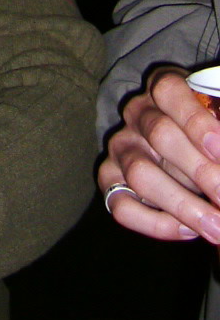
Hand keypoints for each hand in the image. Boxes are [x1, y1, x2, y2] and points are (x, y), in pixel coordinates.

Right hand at [99, 67, 219, 242]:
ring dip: (183, 206)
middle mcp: (137, 114)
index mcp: (164, 88)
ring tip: (217, 227)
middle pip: (160, 136)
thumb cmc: (204, 131)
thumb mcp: (214, 117)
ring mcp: (121, 147)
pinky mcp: (110, 179)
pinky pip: (121, 206)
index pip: (169, 92)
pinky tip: (189, 231)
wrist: (175, 143)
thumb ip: (218, 132)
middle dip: (201, 171)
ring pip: (140, 174)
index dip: (196, 120)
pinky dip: (156, 224)